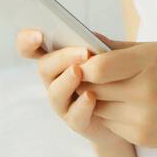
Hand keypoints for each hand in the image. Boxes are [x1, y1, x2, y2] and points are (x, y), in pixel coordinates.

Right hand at [14, 28, 127, 150]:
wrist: (128, 108)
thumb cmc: (116, 75)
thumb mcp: (111, 55)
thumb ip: (100, 45)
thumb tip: (93, 37)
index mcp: (58, 57)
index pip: (31, 47)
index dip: (27, 41)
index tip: (38, 35)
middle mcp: (55, 79)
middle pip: (44, 67)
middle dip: (61, 58)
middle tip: (84, 52)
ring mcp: (63, 102)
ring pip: (55, 92)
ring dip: (67, 80)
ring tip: (80, 71)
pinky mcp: (77, 121)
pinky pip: (74, 116)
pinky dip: (81, 105)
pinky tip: (91, 96)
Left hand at [74, 35, 156, 154]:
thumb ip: (126, 48)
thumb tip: (91, 39)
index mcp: (152, 60)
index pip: (97, 65)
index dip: (85, 64)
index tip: (85, 60)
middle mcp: (145, 89)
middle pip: (93, 87)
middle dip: (88, 81)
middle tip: (90, 75)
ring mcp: (144, 115)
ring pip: (99, 107)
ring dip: (100, 99)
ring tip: (114, 90)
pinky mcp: (144, 135)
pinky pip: (112, 124)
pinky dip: (114, 115)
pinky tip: (129, 107)